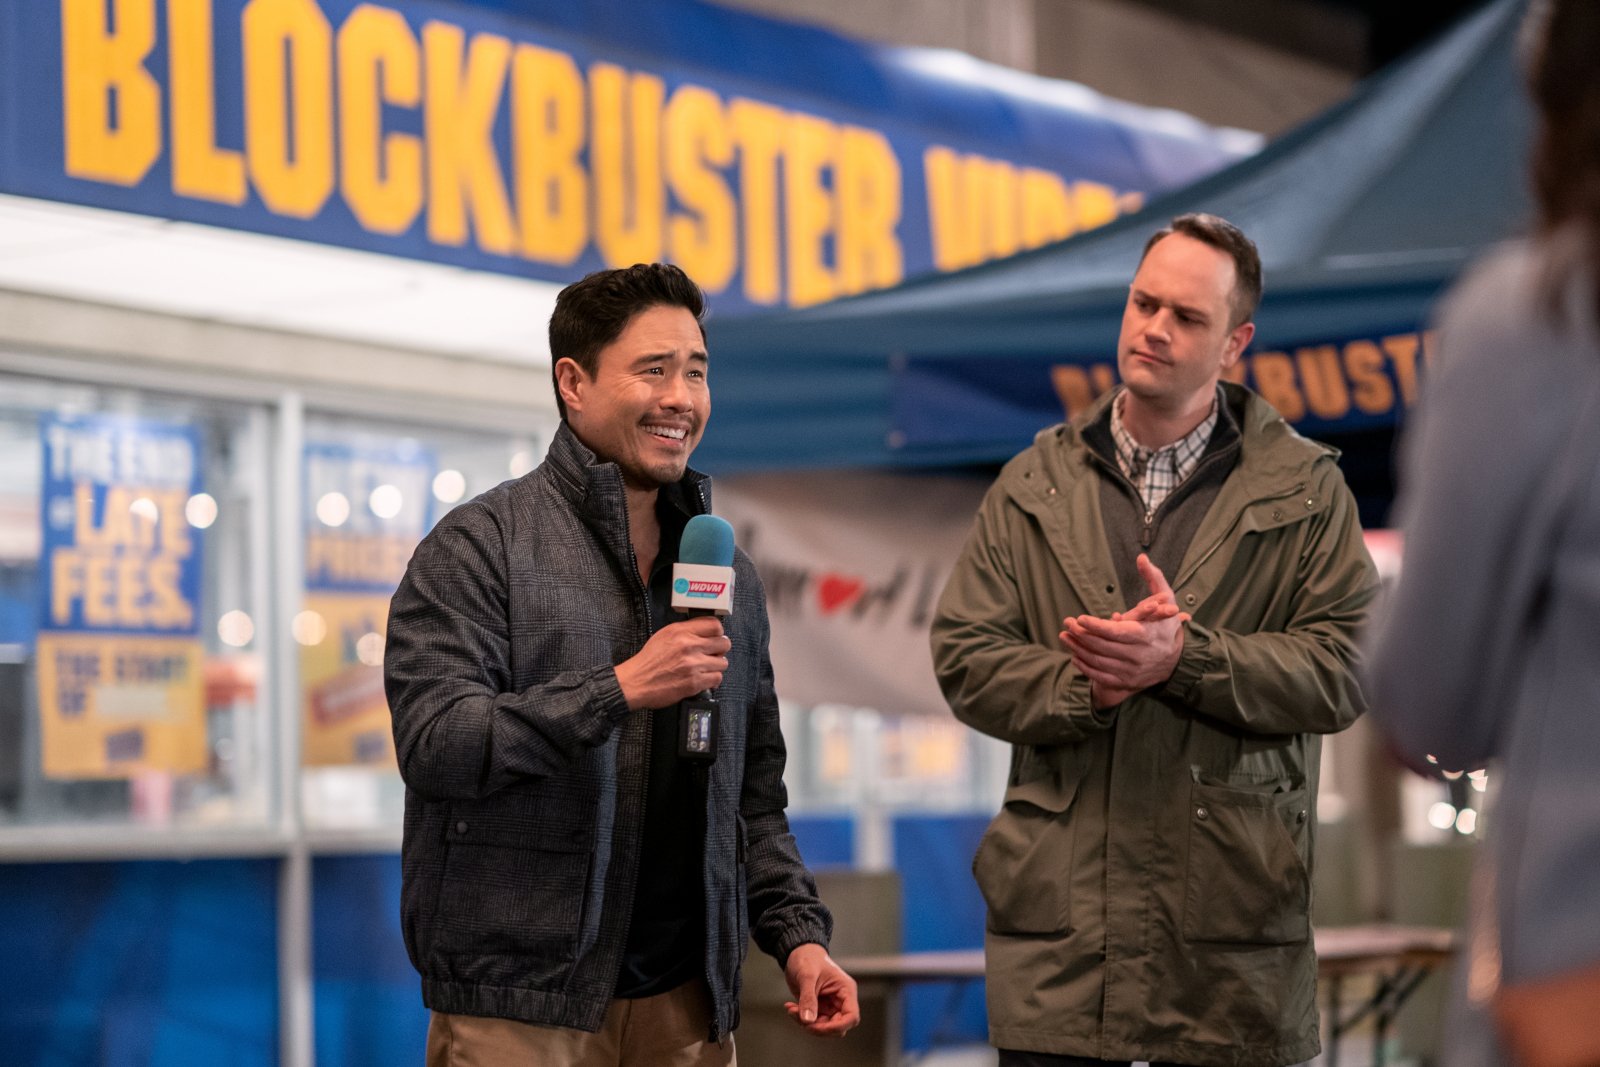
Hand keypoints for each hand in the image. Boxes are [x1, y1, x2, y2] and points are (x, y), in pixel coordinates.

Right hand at [613, 617, 729, 709]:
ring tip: (707, 667)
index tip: (716, 636)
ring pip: (723, 662)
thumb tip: (705, 631)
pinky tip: (704, 678)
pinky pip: (717, 678)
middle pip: (724, 643)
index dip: (718, 632)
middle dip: (720, 649)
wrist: (636, 682)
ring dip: (716, 665)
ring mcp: (693, 665)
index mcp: (681, 632)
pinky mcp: (694, 683)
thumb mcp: (664, 635)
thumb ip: (686, 630)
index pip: (714, 625)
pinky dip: (712, 679)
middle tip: (713, 653)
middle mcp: (689, 646)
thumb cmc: (648, 661)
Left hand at [783, 943, 859, 1036]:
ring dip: (807, 1023)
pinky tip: (790, 1007)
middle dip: (819, 1027)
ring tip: (791, 1009)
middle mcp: (841, 1000)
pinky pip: (813, 1021)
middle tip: (801, 1018)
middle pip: (838, 1026)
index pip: (851, 1016)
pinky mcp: (819, 1007)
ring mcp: (830, 1005)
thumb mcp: (807, 976)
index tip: (817, 1026)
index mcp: (846, 990)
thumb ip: (808, 998)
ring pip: (824, 1026)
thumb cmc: (807, 958)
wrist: (797, 952)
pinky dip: (801, 1018)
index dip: (838, 1026)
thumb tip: (808, 1020)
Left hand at [1060, 554, 1187, 708]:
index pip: (1115, 632)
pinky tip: (1074, 655)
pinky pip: (1100, 676)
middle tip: (1066, 622)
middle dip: (1080, 634)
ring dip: (1077, 649)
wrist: (1177, 660)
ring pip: (1098, 661)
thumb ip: (1153, 578)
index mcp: (1146, 635)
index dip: (1095, 626)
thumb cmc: (1167, 624)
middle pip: (1102, 646)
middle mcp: (1138, 656)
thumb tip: (1141, 558)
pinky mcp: (1126, 682)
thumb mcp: (1166, 599)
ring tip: (1064, 636)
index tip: (1079, 618)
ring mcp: (1132, 671)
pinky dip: (1085, 666)